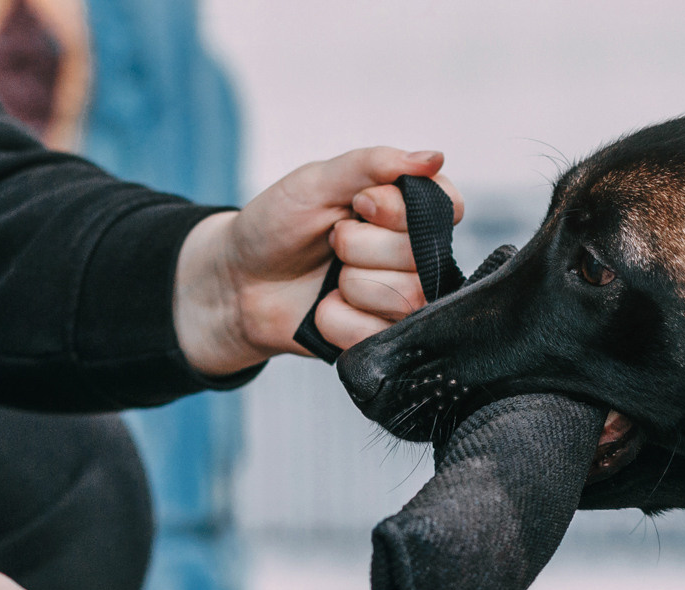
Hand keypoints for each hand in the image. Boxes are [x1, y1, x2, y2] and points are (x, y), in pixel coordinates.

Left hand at [173, 146, 464, 375]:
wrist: (238, 281)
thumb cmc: (277, 225)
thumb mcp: (317, 181)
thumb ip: (373, 164)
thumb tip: (435, 158)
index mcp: (404, 209)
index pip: (446, 207)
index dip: (400, 210)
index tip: (359, 205)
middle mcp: (412, 255)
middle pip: (419, 255)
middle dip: (359, 246)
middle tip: (330, 242)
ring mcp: (400, 299)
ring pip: (405, 297)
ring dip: (350, 285)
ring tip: (328, 278)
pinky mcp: (380, 337)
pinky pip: (378, 333)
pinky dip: (338, 320)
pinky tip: (323, 308)